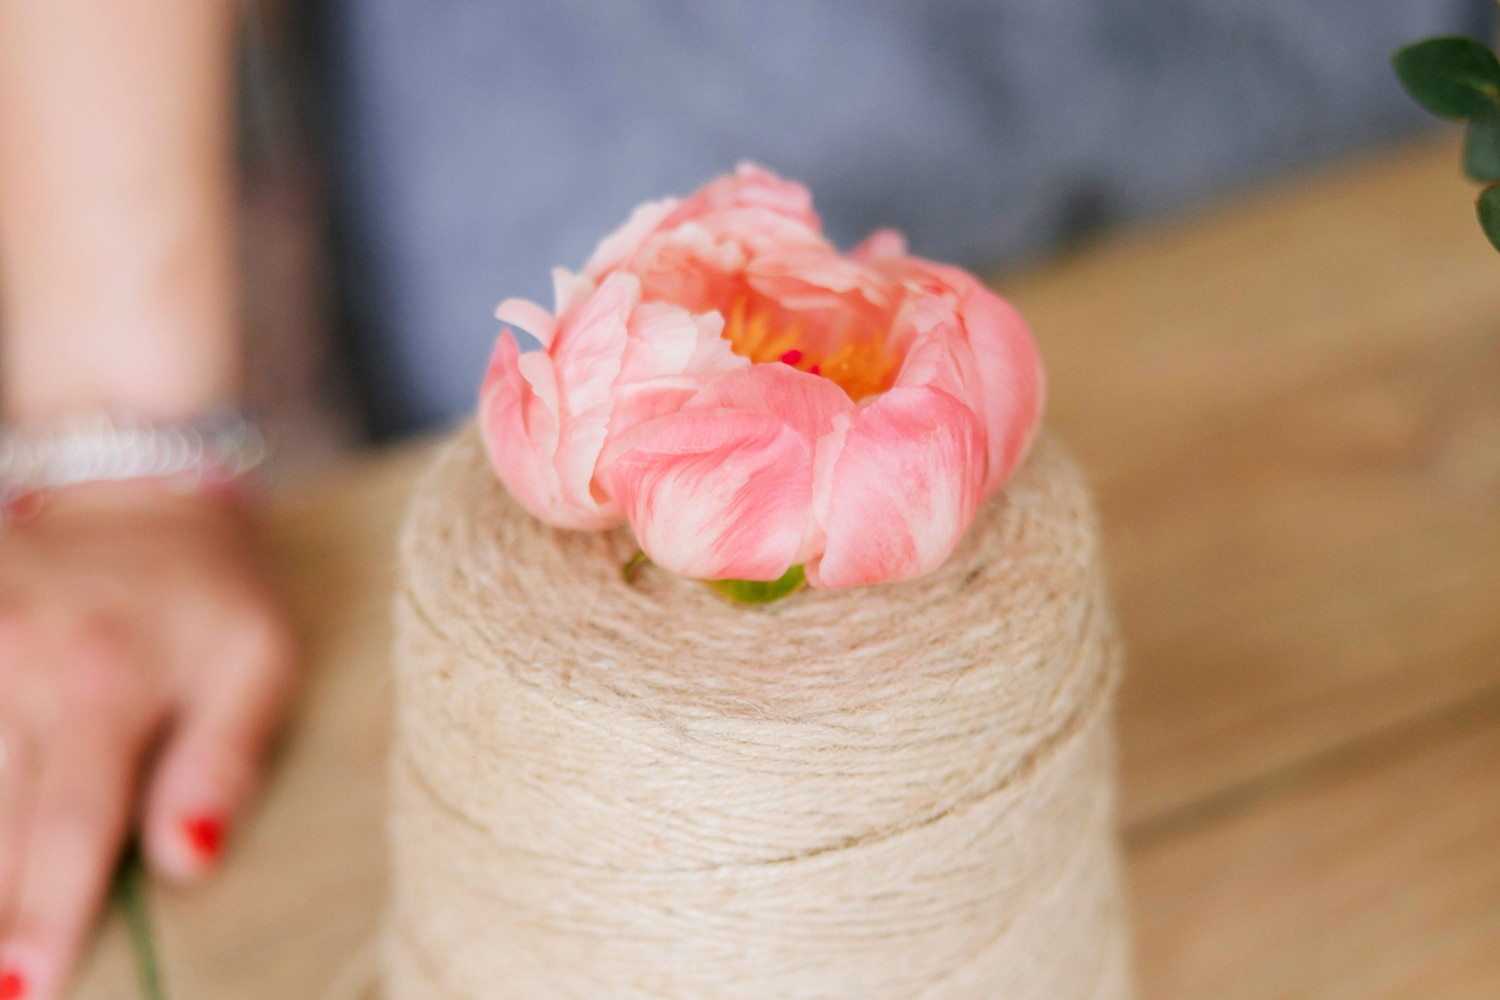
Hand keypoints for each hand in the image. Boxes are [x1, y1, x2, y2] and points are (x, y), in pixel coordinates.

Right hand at [0, 483, 295, 999]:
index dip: (45, 914)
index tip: (27, 990)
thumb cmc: (213, 596)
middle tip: (10, 979)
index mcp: (105, 678)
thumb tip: (190, 861)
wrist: (139, 494)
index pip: (69, 824)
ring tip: (3, 928)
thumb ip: (224, 759)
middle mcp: (12, 657)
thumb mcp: (259, 662)